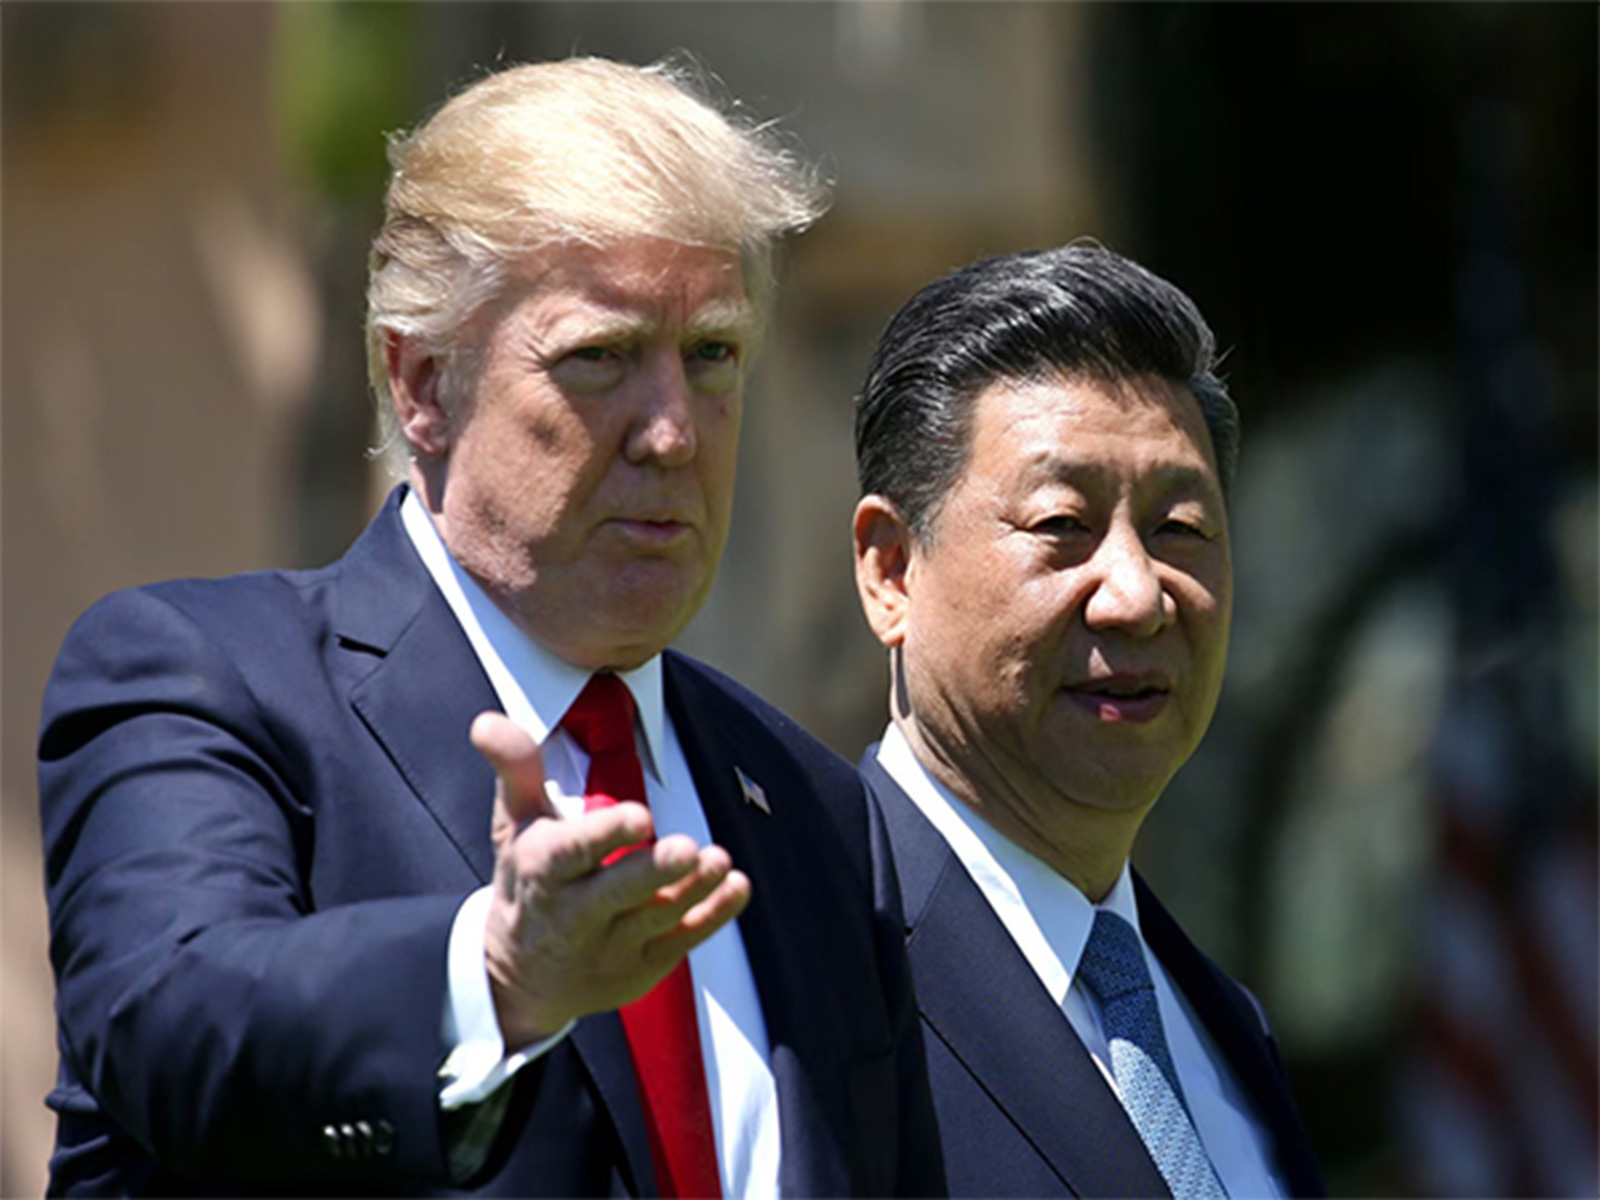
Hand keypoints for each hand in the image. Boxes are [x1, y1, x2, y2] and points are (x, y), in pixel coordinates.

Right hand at [470, 712, 751, 1048]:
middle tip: (687, 848)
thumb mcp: (514, 824)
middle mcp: (574, 915)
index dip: (605, 835)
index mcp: (542, 871)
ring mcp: (611, 947)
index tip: (639, 815)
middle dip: (653, 873)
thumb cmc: (527, 879)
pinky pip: (682, 941)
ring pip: (657, 917)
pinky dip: (713, 916)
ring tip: (720, 861)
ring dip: (693, 890)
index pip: (571, 853)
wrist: (518, 977)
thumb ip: (515, 769)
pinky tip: (737, 887)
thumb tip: (487, 721)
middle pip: (617, 893)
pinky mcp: (643, 968)